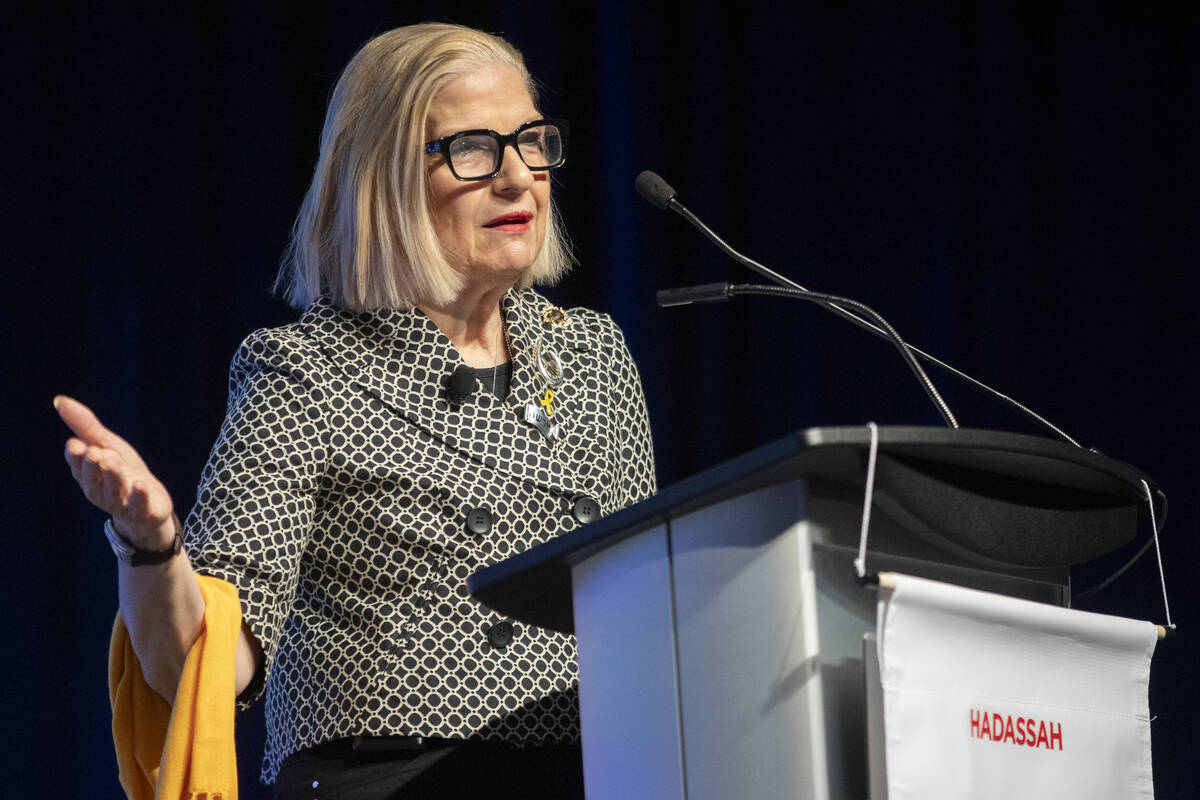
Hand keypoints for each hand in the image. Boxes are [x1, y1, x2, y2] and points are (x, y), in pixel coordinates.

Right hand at [55, 395, 175, 549]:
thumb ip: (86, 427)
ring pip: (114, 491)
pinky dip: (138, 496)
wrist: (150, 504)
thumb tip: (59, 400)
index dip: (76, 458)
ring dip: (113, 476)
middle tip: (93, 452)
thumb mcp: (107, 445)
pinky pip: (138, 505)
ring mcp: (120, 503)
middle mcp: (100, 491)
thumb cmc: (123, 471)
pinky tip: (140, 484)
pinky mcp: (142, 511)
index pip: (78, 466)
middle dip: (92, 466)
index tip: (75, 445)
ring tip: (113, 461)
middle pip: (93, 479)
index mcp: (88, 475)